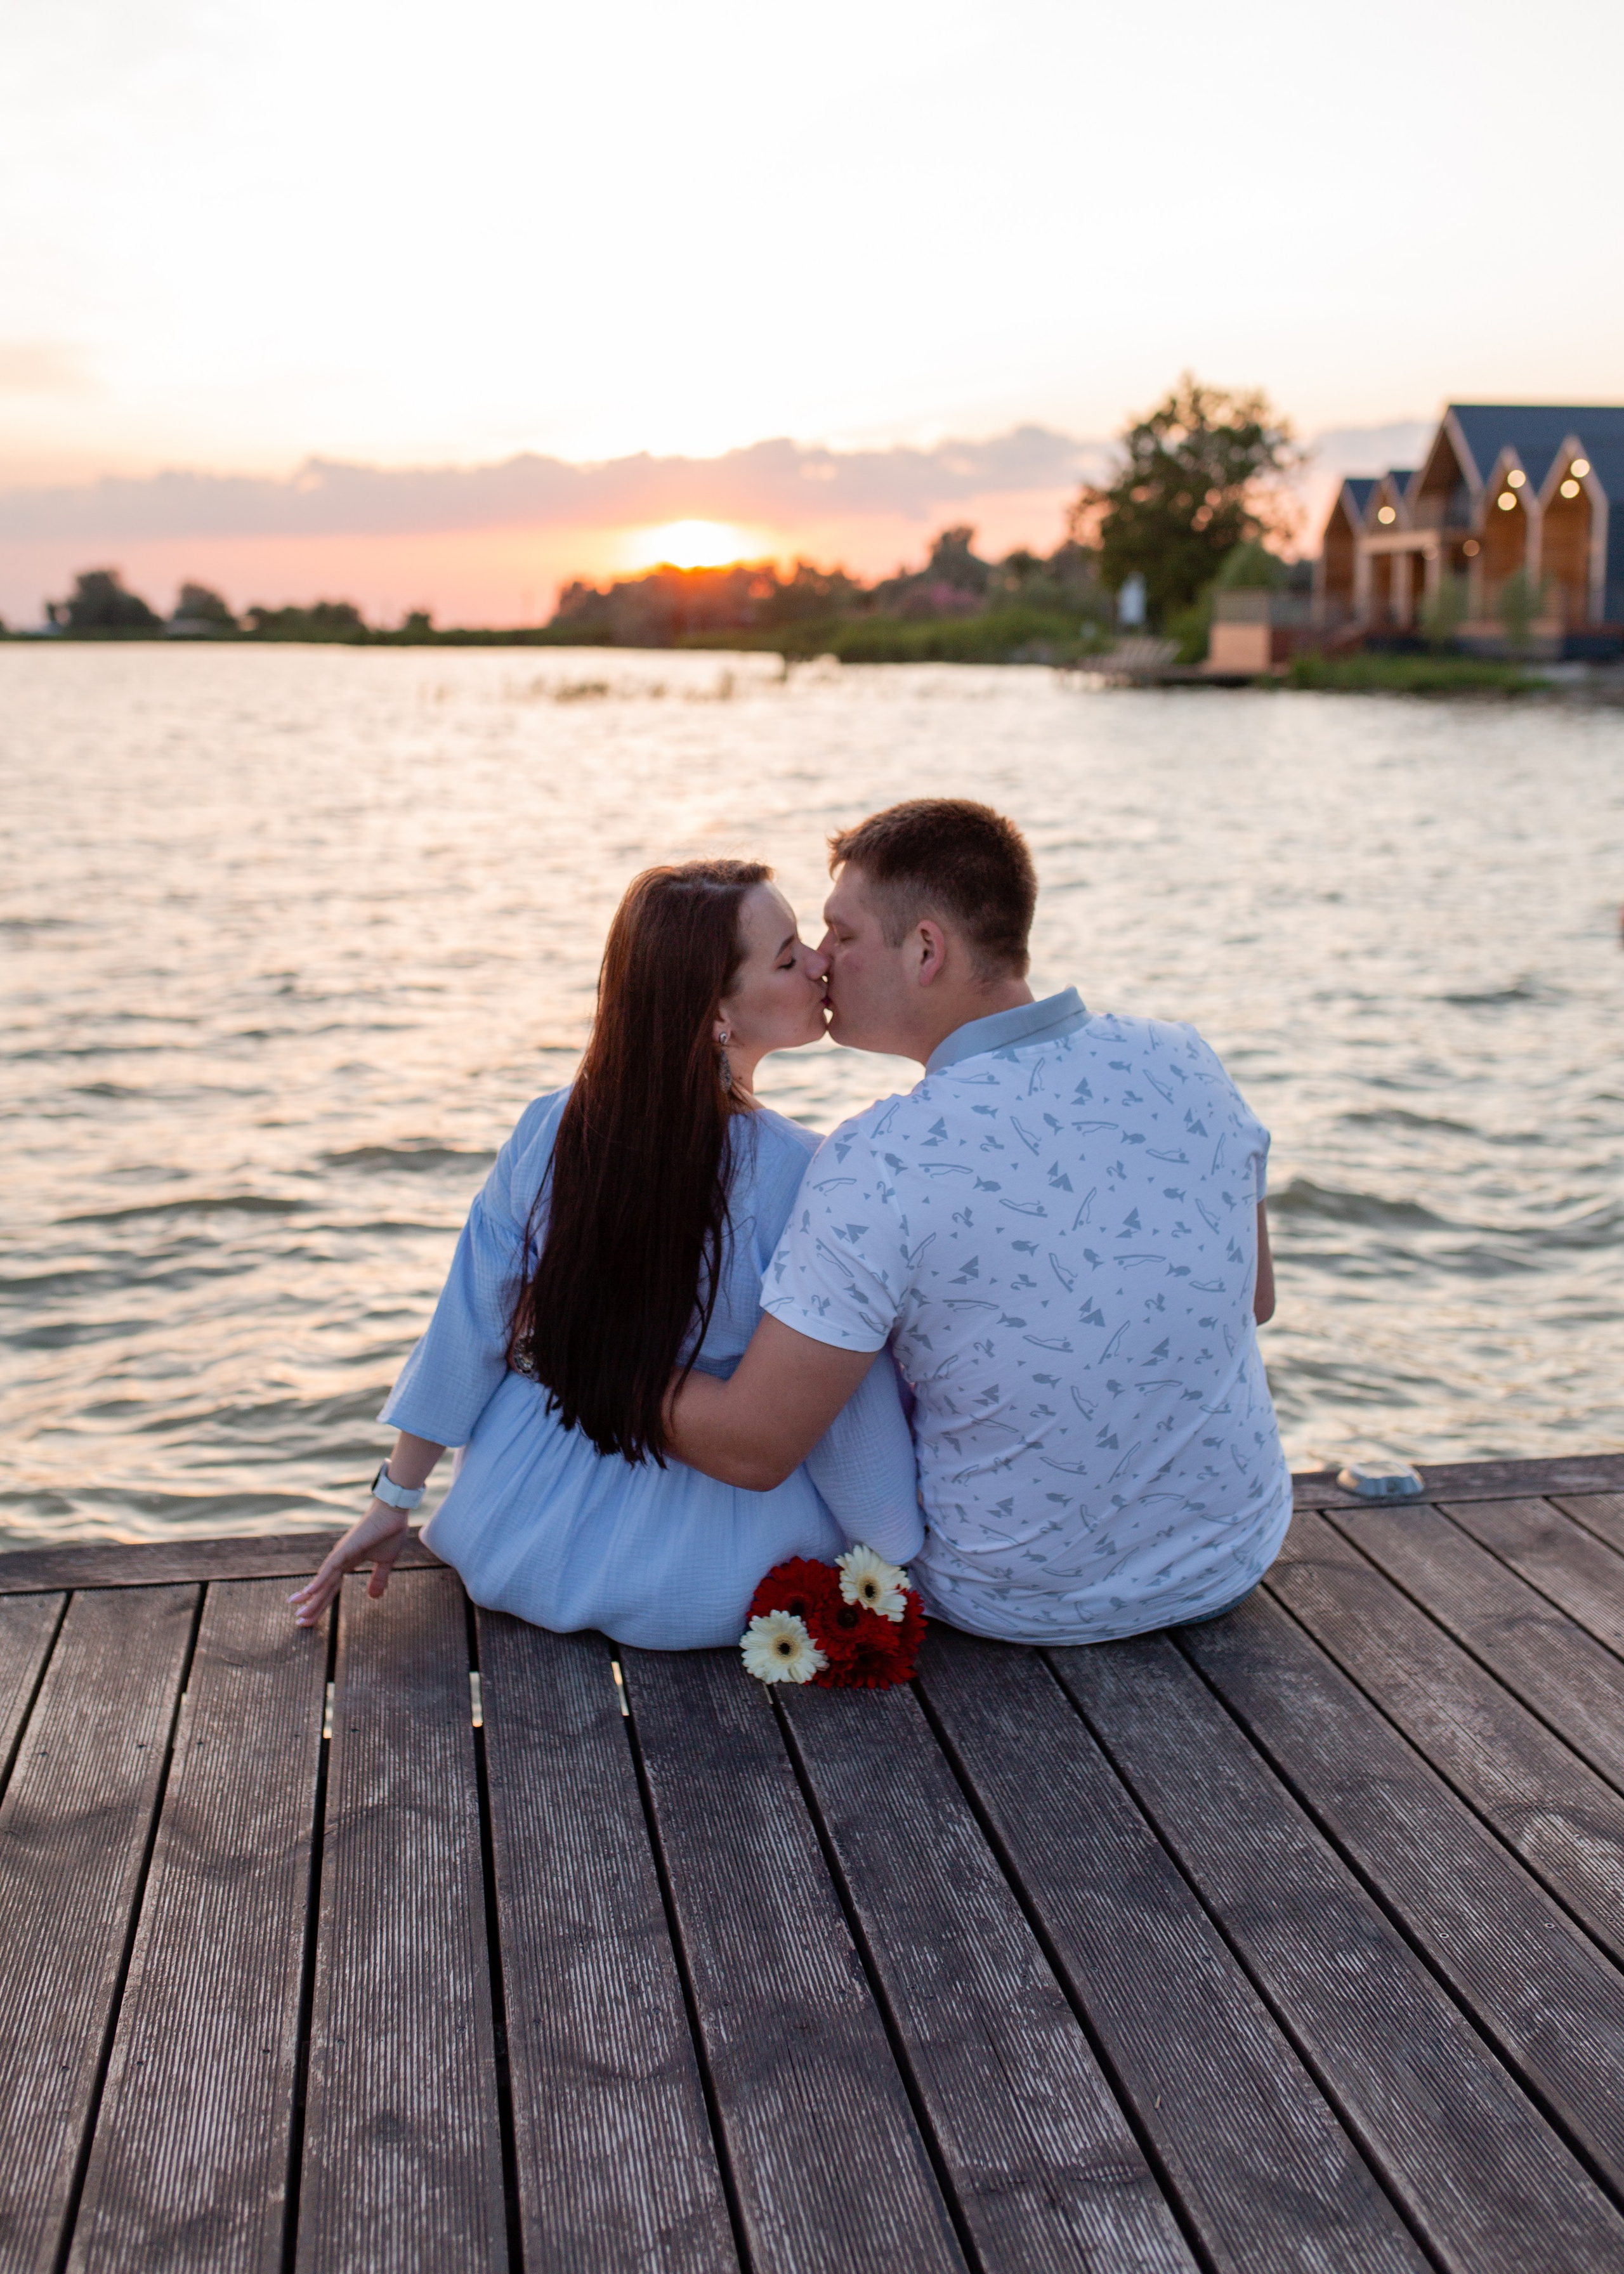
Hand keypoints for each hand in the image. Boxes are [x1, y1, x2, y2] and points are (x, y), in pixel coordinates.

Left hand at [288, 1498, 411, 1627]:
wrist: (394, 1512)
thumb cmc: (390, 1533)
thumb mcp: (385, 1563)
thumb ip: (378, 1579)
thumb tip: (374, 1597)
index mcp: (348, 1564)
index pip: (332, 1589)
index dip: (322, 1604)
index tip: (311, 1618)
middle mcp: (339, 1561)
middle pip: (324, 1589)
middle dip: (313, 1607)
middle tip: (299, 1623)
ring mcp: (341, 1555)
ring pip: (323, 1581)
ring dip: (311, 1598)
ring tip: (299, 1614)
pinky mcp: (345, 1549)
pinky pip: (330, 1568)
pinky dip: (319, 1581)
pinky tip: (310, 1593)